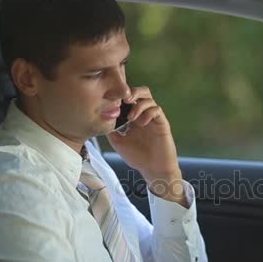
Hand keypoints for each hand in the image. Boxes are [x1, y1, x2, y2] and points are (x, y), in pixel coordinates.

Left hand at [106, 86, 186, 206]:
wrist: (154, 170)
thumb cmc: (138, 157)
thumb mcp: (118, 142)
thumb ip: (111, 129)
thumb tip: (100, 118)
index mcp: (134, 116)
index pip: (129, 98)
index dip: (121, 94)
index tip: (110, 97)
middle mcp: (144, 114)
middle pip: (141, 91)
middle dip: (132, 92)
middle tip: (123, 100)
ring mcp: (154, 118)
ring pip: (149, 98)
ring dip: (138, 104)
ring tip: (131, 117)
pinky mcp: (162, 123)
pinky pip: (157, 110)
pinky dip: (148, 113)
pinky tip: (141, 123)